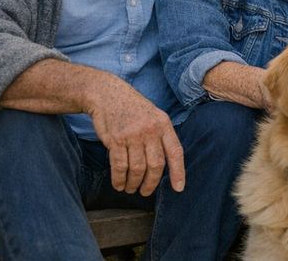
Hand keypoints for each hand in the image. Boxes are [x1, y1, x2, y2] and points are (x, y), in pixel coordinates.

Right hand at [87, 76, 184, 196]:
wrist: (107, 94)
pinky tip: (119, 184)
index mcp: (164, 124)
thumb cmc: (132, 108)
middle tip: (145, 192)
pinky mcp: (116, 139)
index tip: (179, 188)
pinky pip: (120, 166)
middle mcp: (151, 130)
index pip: (176, 152)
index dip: (178, 172)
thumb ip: (160, 136)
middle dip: (151, 183)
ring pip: (138, 168)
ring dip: (134, 183)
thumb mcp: (153, 116)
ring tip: (130, 188)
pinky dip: (119, 179)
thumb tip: (166, 163)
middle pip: (156, 165)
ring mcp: (133, 135)